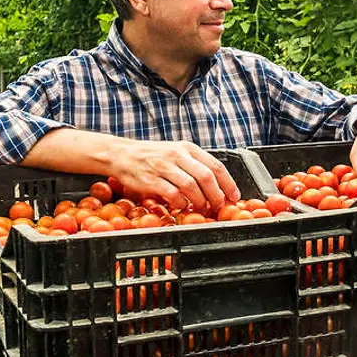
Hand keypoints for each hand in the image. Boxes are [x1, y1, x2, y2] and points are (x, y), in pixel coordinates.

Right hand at [111, 139, 240, 212]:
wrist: (122, 154)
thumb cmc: (152, 156)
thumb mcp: (176, 152)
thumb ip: (194, 165)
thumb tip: (216, 185)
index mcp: (187, 148)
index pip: (215, 165)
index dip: (228, 183)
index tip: (234, 197)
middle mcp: (177, 155)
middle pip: (206, 177)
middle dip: (216, 195)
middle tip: (219, 207)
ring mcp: (164, 167)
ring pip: (191, 186)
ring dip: (200, 201)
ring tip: (202, 208)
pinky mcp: (151, 180)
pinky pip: (173, 194)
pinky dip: (181, 203)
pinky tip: (182, 206)